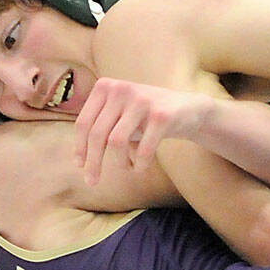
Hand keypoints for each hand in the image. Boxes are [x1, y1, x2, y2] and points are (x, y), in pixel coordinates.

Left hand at [73, 77, 215, 184]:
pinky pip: (143, 149)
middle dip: (93, 162)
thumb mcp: (120, 115)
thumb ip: (100, 128)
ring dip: (118, 164)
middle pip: (97, 134)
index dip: (80, 147)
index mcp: (106, 87)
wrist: (189, 109)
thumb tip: (80, 160)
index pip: (84, 122)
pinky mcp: (162, 115)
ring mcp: (142, 101)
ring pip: (116, 142)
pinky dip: (139, 164)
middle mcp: (121, 89)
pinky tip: (140, 168)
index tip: (80, 166)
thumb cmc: (146, 117)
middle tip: (92, 182)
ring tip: (125, 169)